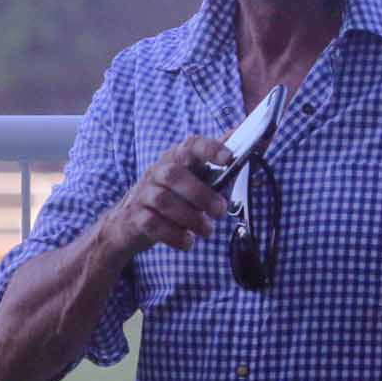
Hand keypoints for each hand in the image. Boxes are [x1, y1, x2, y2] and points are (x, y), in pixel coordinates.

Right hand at [100, 135, 232, 258]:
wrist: (128, 224)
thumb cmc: (172, 198)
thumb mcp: (194, 180)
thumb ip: (218, 165)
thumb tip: (253, 139)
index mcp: (175, 160)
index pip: (190, 145)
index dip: (209, 149)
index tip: (228, 158)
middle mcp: (156, 173)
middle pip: (173, 175)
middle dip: (201, 194)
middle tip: (220, 211)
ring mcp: (143, 195)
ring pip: (163, 200)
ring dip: (190, 218)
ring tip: (206, 230)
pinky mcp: (135, 218)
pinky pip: (152, 224)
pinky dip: (174, 235)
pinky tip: (188, 241)